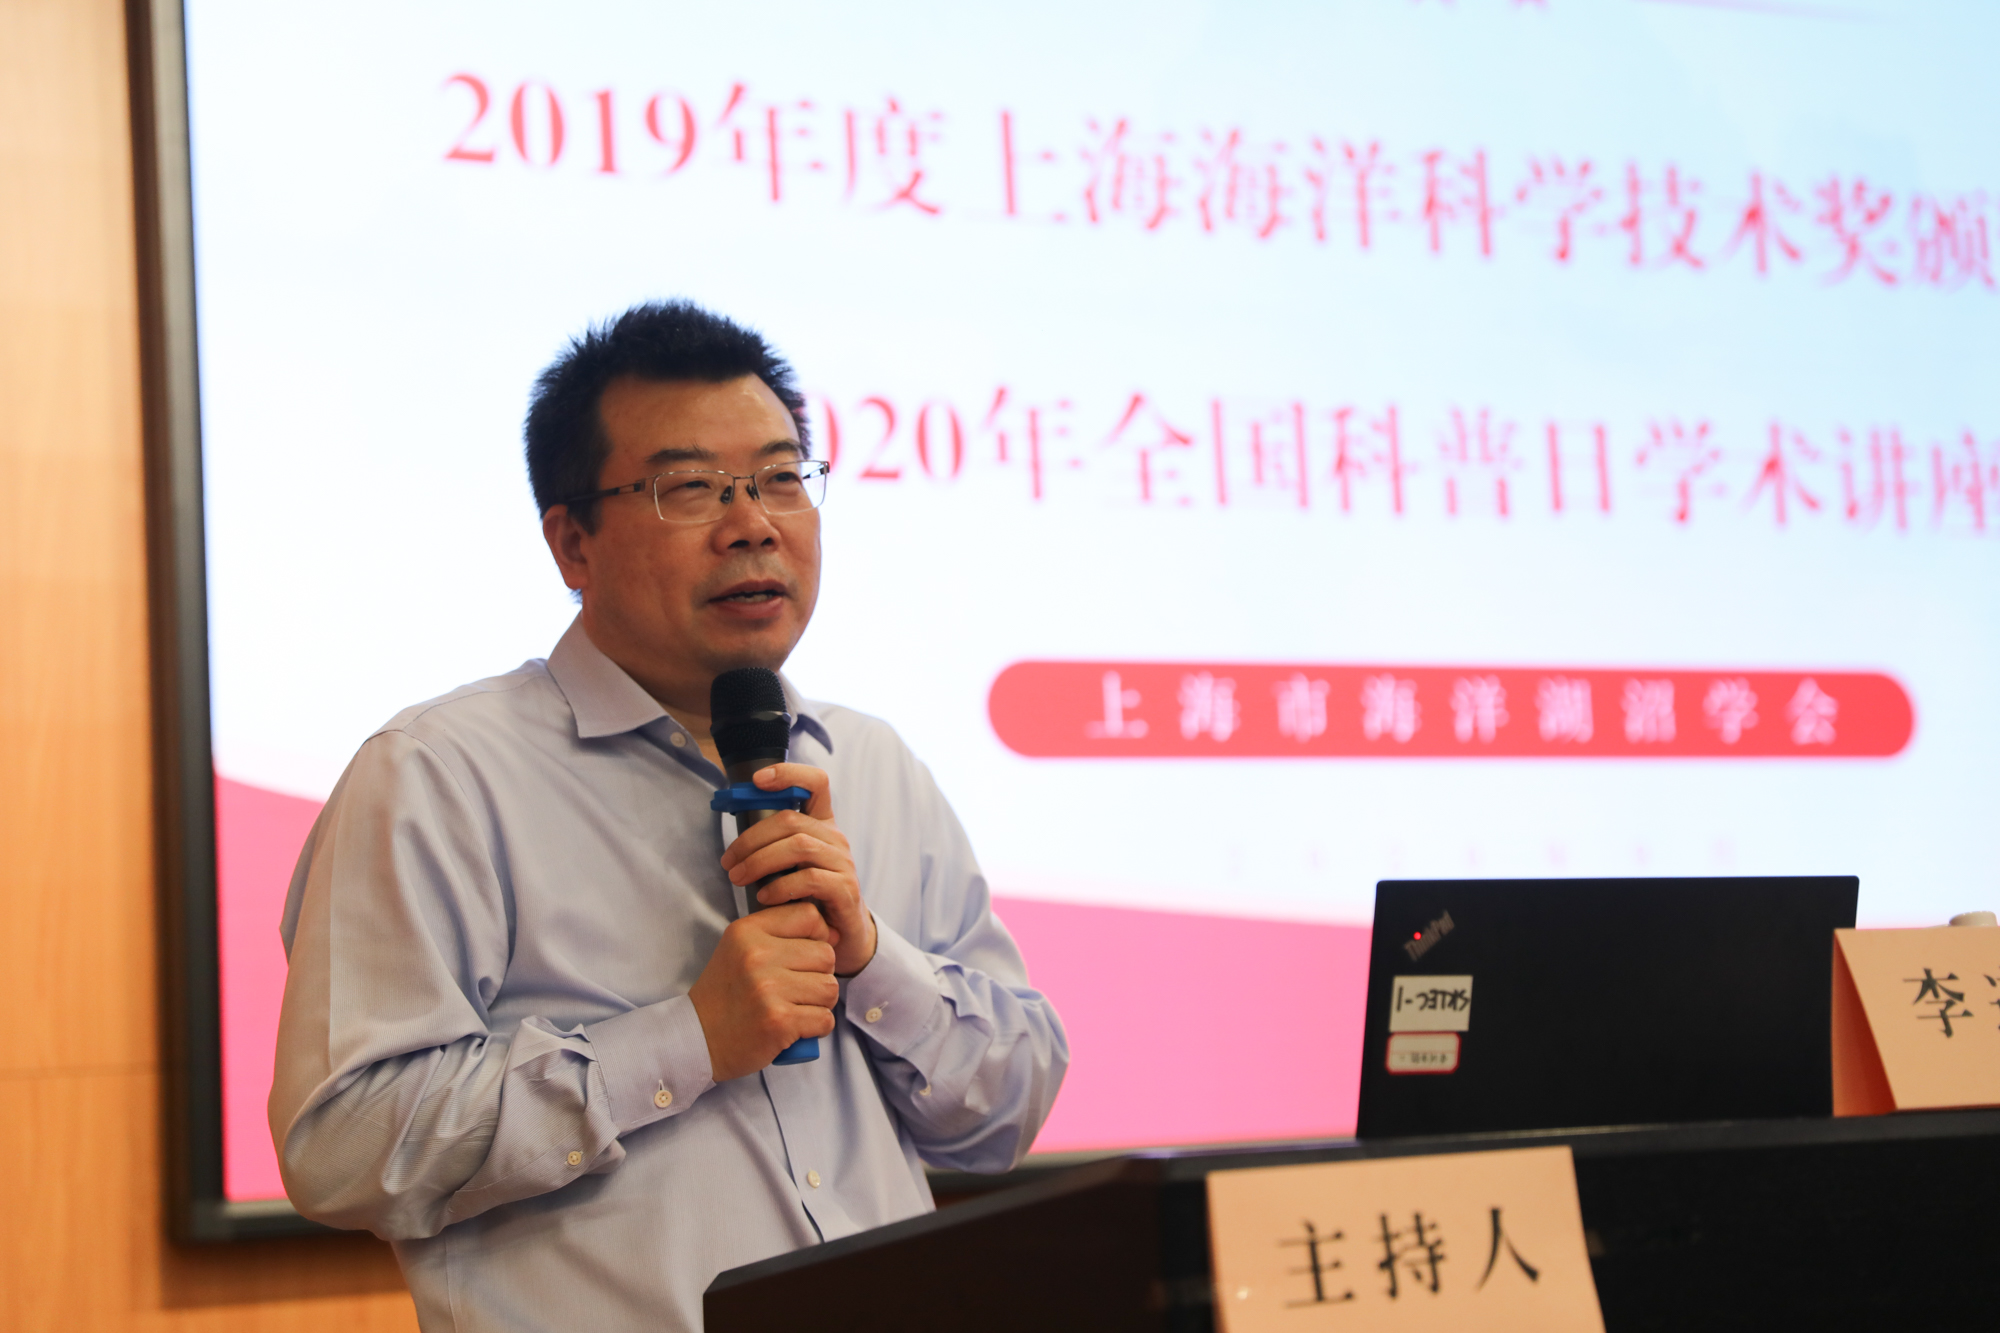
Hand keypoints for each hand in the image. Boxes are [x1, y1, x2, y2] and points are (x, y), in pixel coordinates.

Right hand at [687, 903, 837, 1081]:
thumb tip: (834, 933)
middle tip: (796, 991)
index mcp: (747, 931)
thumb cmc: (727, 996)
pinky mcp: (778, 1020)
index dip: (818, 936)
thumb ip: (779, 934)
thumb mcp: (740, 950)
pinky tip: (795, 1029)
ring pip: (829, 987)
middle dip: (819, 975)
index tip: (804, 957)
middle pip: (826, 954)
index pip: (809, 915)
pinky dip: (816, 1027)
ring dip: (820, 1003)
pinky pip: (825, 1018)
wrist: (697, 1040)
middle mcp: (757, 955)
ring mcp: (768, 988)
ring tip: (795, 1008)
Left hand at [719, 763, 878, 976]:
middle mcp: (836, 838)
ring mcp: (843, 863)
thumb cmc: (808, 898)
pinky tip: (764, 898)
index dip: (789, 773)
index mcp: (822, 824)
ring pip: (798, 846)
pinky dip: (781, 886)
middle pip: (791, 819)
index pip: (816, 783)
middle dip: (751, 839)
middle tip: (728, 862)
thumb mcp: (789, 866)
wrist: (842, 937)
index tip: (757, 780)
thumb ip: (771, 845)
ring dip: (760, 861)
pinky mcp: (845, 889)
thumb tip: (734, 829)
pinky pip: (809, 879)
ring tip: (738, 879)